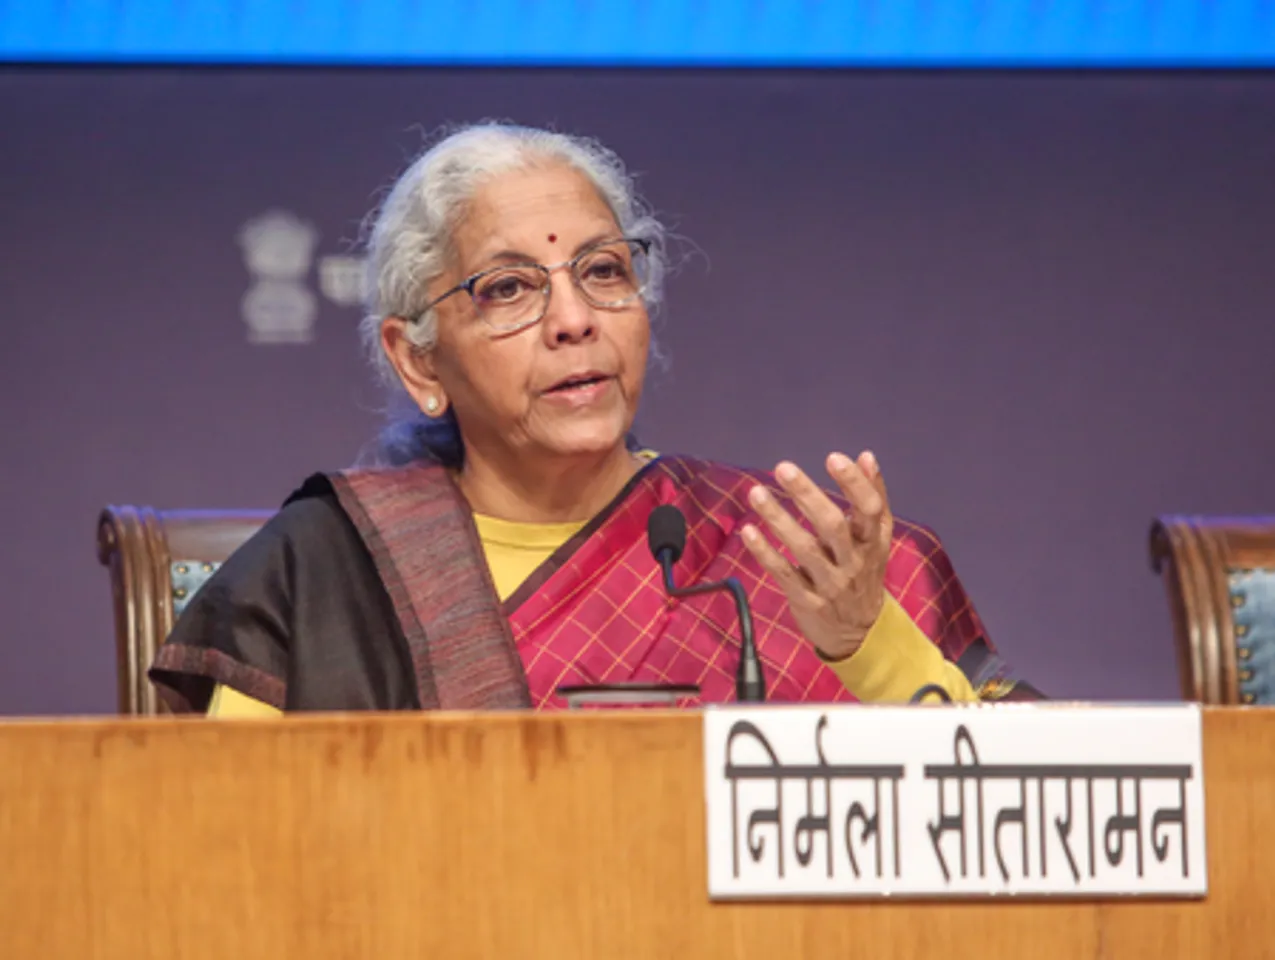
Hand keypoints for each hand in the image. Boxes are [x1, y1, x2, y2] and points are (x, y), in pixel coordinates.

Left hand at [740, 452, 892, 661]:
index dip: (855, 483)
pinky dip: (765, 552)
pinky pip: (784, 573)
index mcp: (872, 542)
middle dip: (807, 494)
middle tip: (783, 468)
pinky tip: (748, 530)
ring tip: (756, 492)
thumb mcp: (876, 538)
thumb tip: (866, 455)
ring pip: (804, 548)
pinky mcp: (807, 600)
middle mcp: (854, 561)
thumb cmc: (864, 572)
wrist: (859, 632)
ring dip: (778, 518)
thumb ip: (873, 497)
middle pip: (833, 525)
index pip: (870, 508)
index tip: (833, 457)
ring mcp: (830, 583)